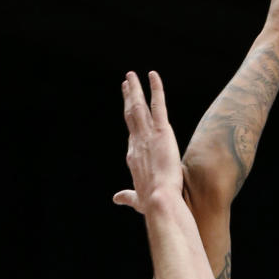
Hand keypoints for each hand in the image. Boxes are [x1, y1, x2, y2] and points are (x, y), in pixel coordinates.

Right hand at [113, 70, 182, 211]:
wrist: (159, 200)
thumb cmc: (151, 202)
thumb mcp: (137, 199)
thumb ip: (128, 196)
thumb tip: (117, 198)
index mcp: (133, 156)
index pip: (131, 132)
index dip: (129, 118)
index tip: (128, 107)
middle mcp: (137, 142)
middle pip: (130, 115)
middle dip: (128, 97)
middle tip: (126, 83)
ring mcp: (147, 135)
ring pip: (139, 106)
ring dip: (135, 89)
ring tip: (132, 76)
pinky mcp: (162, 132)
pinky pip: (158, 105)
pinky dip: (155, 89)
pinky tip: (153, 76)